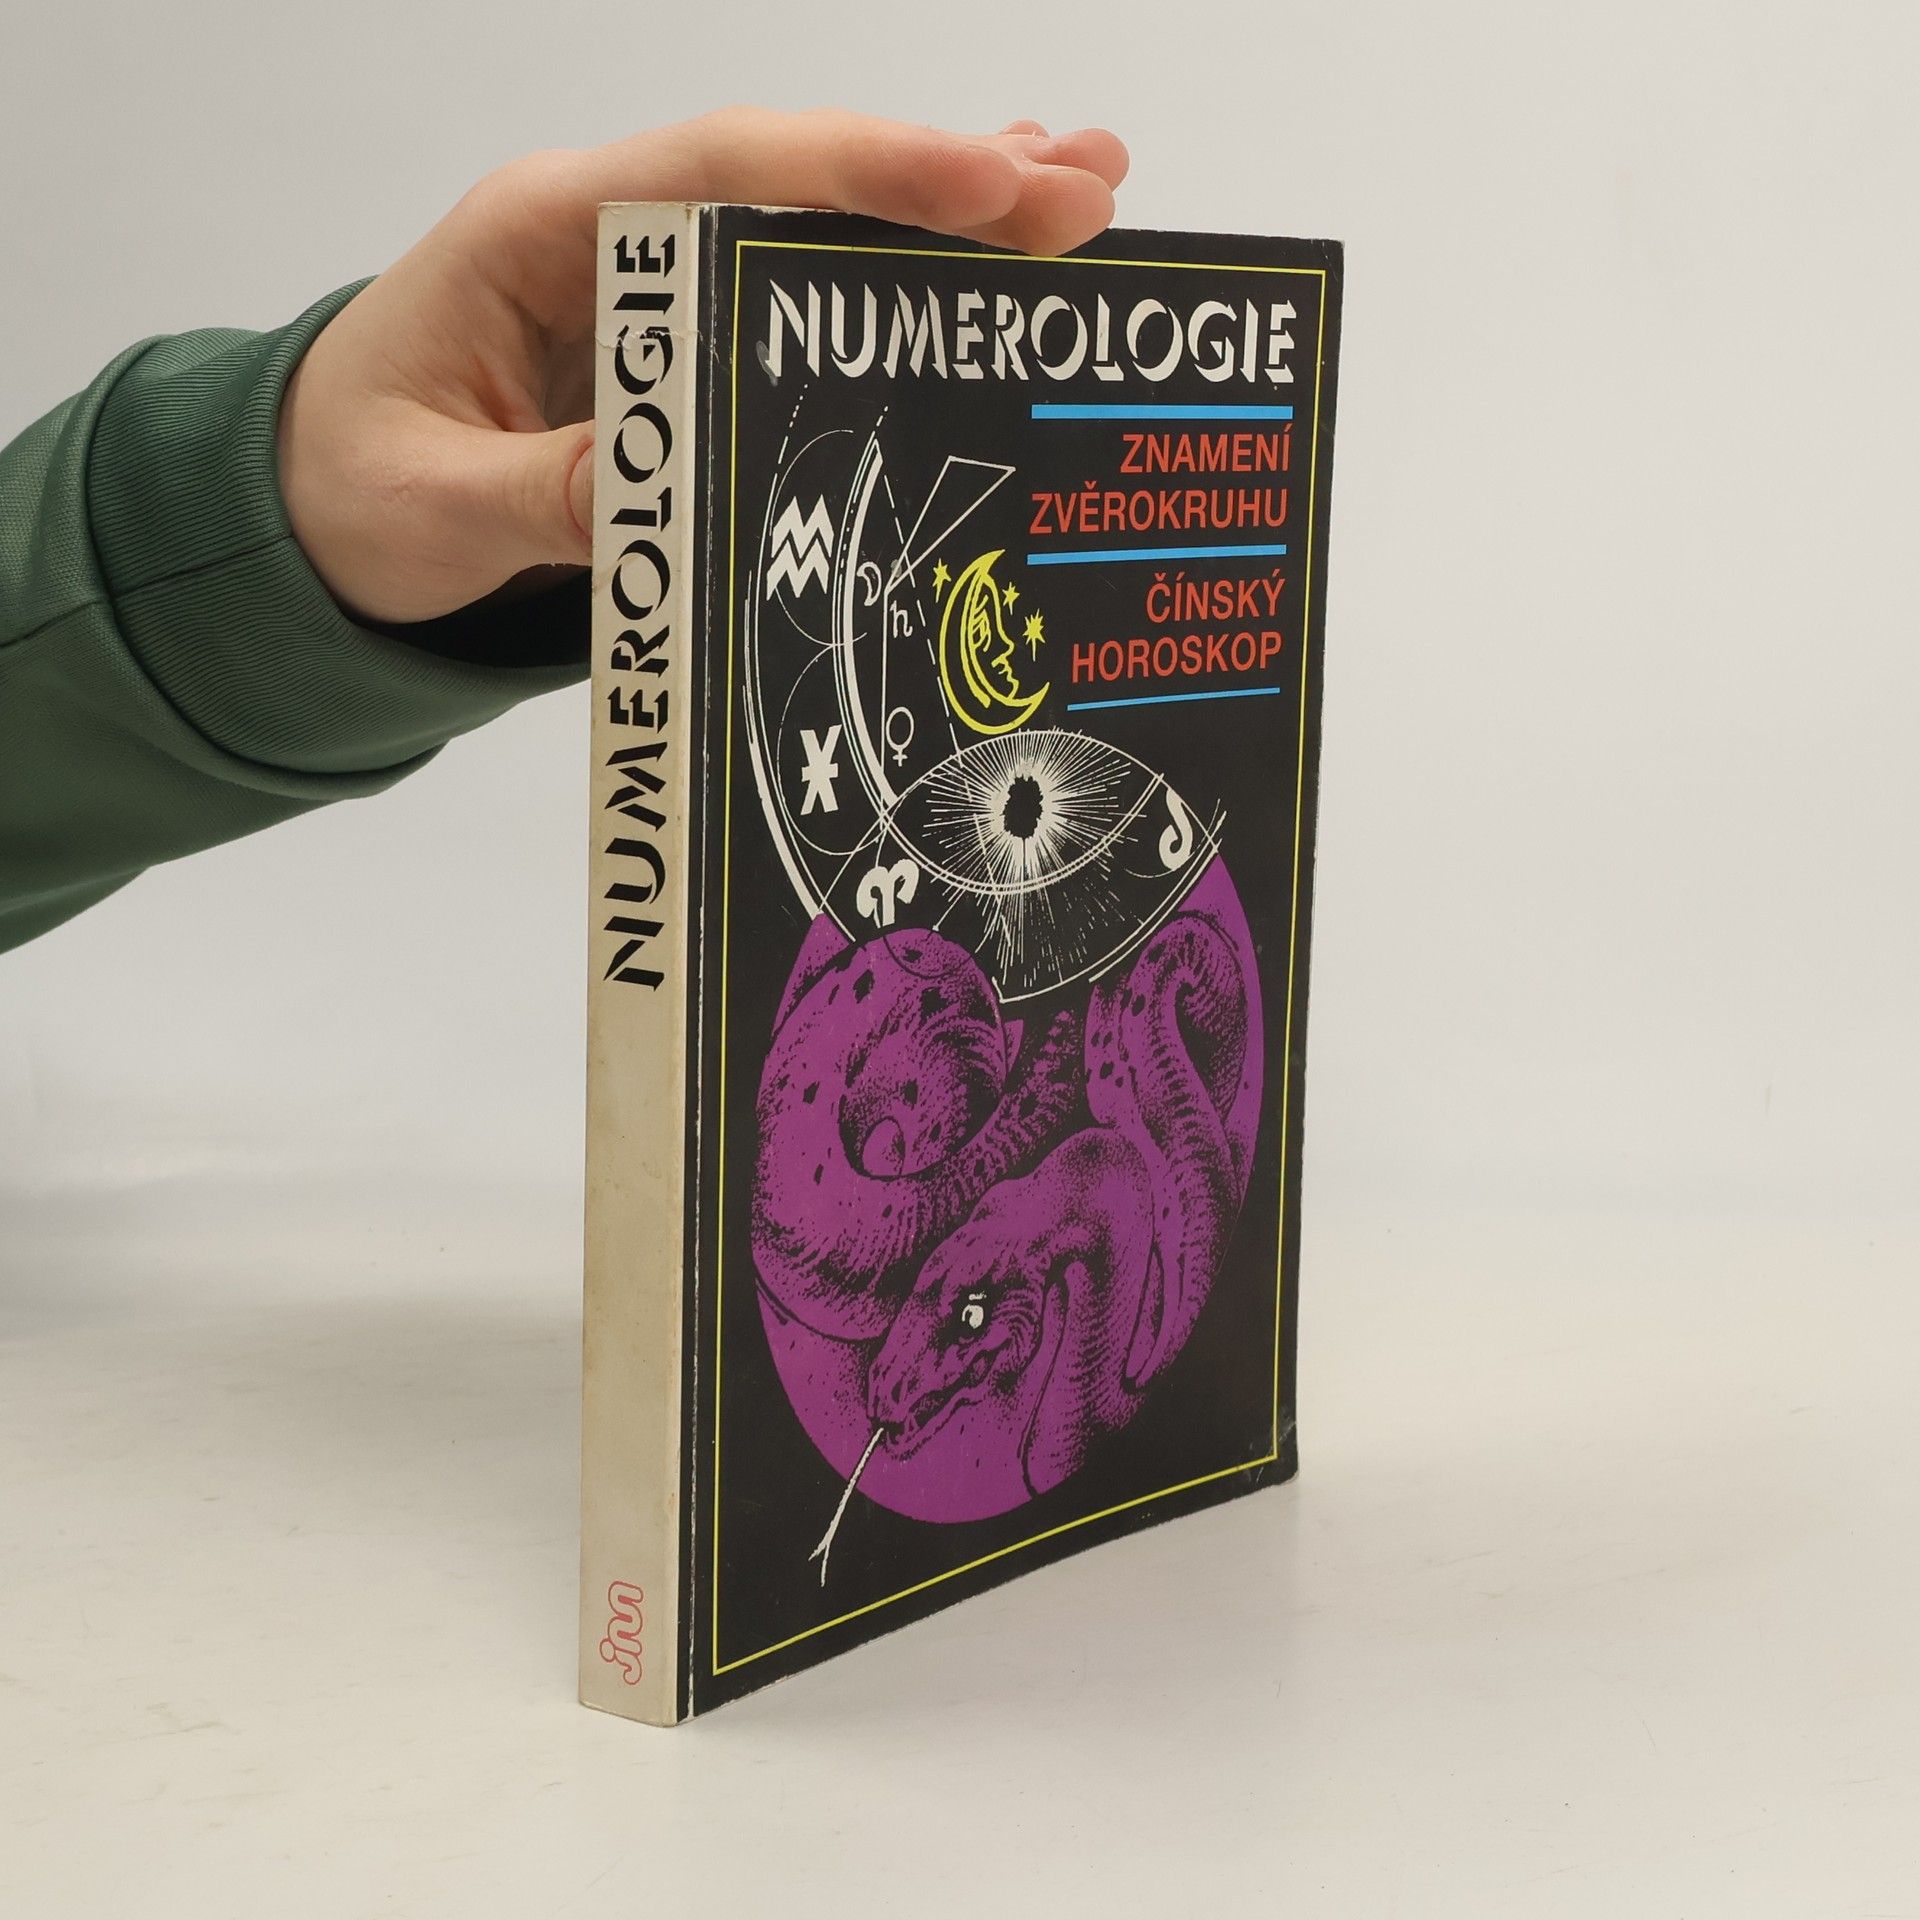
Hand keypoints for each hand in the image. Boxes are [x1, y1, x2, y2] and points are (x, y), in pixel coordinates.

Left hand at [277, 109, 1128, 625]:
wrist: (305, 509)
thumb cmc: (348, 488)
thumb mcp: (433, 506)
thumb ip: (550, 492)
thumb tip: (673, 482)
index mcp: (543, 234)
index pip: (725, 174)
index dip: (866, 171)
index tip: (991, 179)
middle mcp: (613, 235)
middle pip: (798, 180)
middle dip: (948, 178)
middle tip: (1091, 189)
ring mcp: (650, 283)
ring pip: (814, 224)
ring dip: (946, 214)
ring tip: (1082, 203)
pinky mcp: (674, 342)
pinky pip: (796, 294)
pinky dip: (892, 278)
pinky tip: (979, 268)